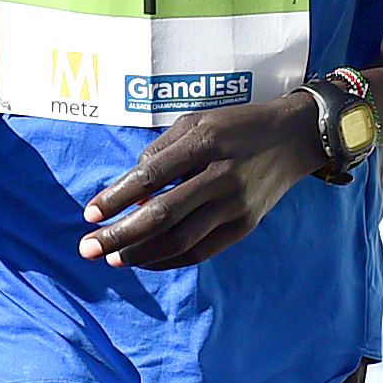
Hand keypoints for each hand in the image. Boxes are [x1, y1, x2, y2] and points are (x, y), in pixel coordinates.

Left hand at [80, 92, 323, 268]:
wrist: (293, 139)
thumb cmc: (235, 127)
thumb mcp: (196, 121)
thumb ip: (160, 152)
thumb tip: (129, 194)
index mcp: (205, 142)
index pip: (151, 176)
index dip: (116, 197)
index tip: (89, 215)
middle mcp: (221, 176)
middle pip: (162, 215)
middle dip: (120, 236)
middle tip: (88, 249)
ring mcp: (235, 205)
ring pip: (180, 239)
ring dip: (141, 254)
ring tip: (112, 260)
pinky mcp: (244, 225)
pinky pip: (200, 251)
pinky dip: (169, 259)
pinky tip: (145, 261)